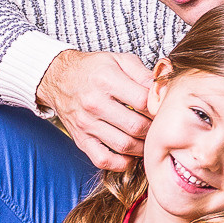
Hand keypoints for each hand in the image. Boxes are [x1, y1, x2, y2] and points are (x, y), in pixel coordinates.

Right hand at [39, 50, 153, 170]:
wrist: (59, 78)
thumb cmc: (93, 69)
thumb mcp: (119, 60)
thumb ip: (144, 74)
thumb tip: (164, 89)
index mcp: (106, 80)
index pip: (143, 101)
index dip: (158, 108)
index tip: (164, 109)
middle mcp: (94, 103)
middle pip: (136, 126)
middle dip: (154, 129)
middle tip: (160, 127)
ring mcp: (86, 124)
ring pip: (124, 145)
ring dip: (143, 147)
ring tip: (149, 139)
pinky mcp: (80, 139)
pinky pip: (103, 160)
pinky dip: (121, 163)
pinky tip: (130, 154)